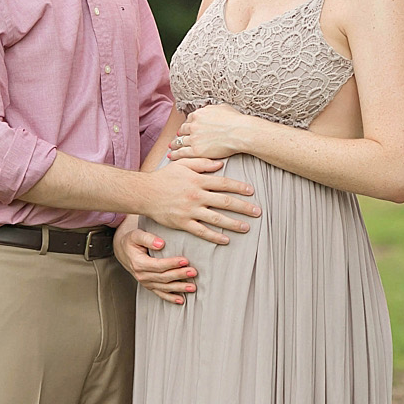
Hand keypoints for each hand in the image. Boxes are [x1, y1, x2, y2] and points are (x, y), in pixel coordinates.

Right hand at [114, 216, 196, 305]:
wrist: (124, 251)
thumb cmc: (132, 241)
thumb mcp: (136, 235)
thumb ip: (148, 238)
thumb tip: (160, 243)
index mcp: (139, 263)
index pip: (158, 265)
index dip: (172, 264)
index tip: (185, 261)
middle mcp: (142, 275)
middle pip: (163, 277)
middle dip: (180, 275)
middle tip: (193, 272)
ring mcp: (146, 282)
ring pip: (164, 287)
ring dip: (179, 288)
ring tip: (192, 287)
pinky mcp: (149, 285)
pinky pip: (160, 294)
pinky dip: (171, 298)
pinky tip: (181, 300)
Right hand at [144, 156, 260, 245]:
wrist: (145, 193)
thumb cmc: (164, 176)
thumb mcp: (183, 164)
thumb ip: (202, 163)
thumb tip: (221, 164)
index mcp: (198, 180)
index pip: (224, 183)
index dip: (240, 187)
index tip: (252, 191)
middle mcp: (196, 196)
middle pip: (225, 202)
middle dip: (243, 207)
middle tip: (258, 212)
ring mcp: (190, 210)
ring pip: (216, 218)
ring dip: (233, 223)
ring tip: (247, 227)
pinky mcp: (183, 223)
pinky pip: (202, 231)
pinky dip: (214, 236)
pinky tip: (226, 240)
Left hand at [169, 104, 251, 161]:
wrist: (240, 132)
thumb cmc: (235, 120)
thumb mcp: (221, 107)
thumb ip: (211, 109)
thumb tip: (209, 109)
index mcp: (198, 115)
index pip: (188, 120)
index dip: (187, 125)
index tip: (185, 129)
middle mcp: (193, 126)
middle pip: (182, 131)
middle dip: (179, 134)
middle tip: (176, 138)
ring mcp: (194, 138)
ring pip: (180, 142)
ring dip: (174, 145)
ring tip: (171, 148)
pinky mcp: (196, 150)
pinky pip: (182, 153)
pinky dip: (175, 154)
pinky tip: (171, 156)